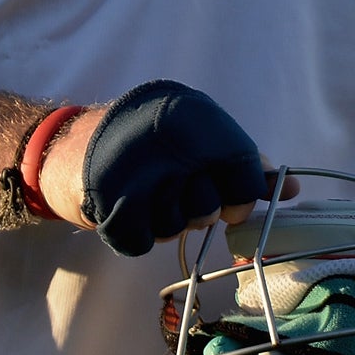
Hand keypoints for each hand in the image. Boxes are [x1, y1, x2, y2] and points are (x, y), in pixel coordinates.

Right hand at [36, 80, 285, 255]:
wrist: (66, 146)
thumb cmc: (142, 140)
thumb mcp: (192, 131)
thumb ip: (240, 157)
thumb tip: (288, 188)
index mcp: (188, 112)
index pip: (242, 167)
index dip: (245, 192)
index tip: (236, 201)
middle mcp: (162, 139)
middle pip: (209, 206)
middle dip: (200, 210)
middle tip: (182, 195)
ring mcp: (133, 174)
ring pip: (177, 228)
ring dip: (167, 221)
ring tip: (147, 195)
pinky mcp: (108, 205)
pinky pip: (145, 242)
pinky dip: (139, 234)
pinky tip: (129, 210)